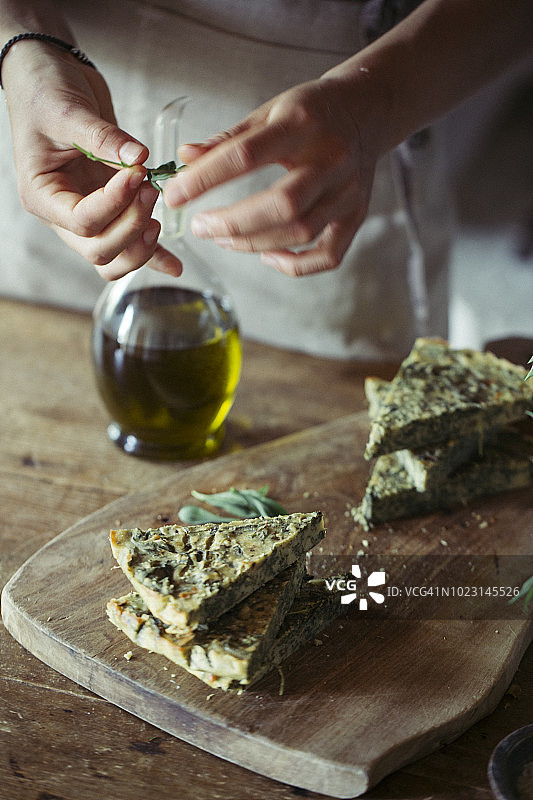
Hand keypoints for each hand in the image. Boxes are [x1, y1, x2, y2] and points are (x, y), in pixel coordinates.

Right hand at [3, 41, 181, 278]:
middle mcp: (63, 214)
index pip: (82, 221)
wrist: (49, 78)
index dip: (114, 203)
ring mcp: (87, 215)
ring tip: (158, 213)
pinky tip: (175, 265)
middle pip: (99, 250)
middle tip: (151, 191)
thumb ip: (103, 137)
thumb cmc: (44, 92)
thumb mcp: (68, 111)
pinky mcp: (110, 209)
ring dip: (142, 245)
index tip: (135, 174)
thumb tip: (138, 157)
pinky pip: (130, 244)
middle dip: (131, 227)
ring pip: (114, 257)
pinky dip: (153, 256)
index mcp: (43, 195)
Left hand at [164, 76, 379, 276]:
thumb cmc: (312, 111)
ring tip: (222, 238)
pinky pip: (328, 255)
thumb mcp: (269, 111)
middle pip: (282, 205)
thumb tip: (184, 158)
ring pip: (301, 232)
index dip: (205, 179)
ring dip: (254, 243)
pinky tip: (267, 257)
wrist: (368, 110)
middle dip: (233, 223)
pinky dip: (295, 265)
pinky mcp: (357, 215)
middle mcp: (331, 160)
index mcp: (302, 124)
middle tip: (200, 227)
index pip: (246, 156)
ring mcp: (348, 192)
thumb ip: (228, 139)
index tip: (174, 195)